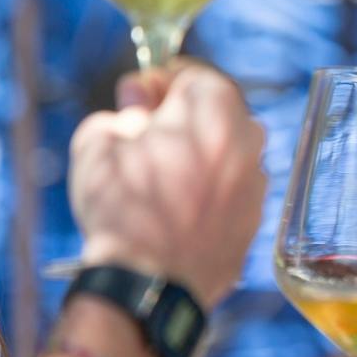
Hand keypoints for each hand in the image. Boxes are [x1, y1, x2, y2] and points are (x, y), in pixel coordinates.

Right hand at [69, 60, 265, 307]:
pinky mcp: (259, 215)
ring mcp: (258, 178)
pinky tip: (177, 208)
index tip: (135, 99)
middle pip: (214, 111)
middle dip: (179, 117)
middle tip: (141, 137)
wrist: (151, 283)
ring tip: (156, 177)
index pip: (190, 73)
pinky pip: (231, 188)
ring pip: (224, 151)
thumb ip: (121, 112)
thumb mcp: (97, 143)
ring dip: (196, 154)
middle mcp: (249, 136)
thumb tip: (137, 106)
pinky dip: (209, 189)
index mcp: (215, 106)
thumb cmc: (122, 208)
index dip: (157, 82)